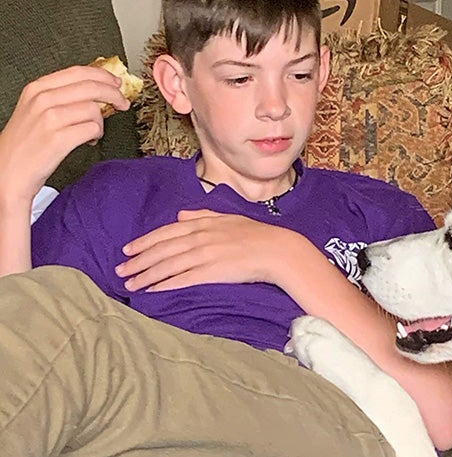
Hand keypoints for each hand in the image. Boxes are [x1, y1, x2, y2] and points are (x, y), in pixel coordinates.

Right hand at [0, 65, 130, 202]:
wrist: (8, 171)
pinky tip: (88, 141)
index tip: (117, 82)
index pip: (79, 72)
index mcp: (37, 88)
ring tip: (91, 132)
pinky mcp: (59, 139)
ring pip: (94, 109)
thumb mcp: (35, 109)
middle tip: (123, 104)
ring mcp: (50, 119)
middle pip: (92, 87)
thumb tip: (96, 90)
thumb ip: (61, 96)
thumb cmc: (25, 143)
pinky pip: (93, 129)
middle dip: (114, 94)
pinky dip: (96, 136)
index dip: (103, 76)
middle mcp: (43, 99)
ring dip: (100, 123)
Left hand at [115, 209, 294, 291]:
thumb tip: (180, 215)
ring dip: (146, 276)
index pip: (166, 232)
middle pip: (161, 250)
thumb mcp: (227, 218)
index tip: (128, 250)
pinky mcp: (211, 272)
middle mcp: (199, 238)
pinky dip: (164, 285)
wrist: (276, 249)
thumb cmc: (255, 234)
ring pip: (167, 265)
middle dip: (138, 261)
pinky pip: (182, 280)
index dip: (144, 242)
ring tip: (130, 284)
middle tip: (120, 271)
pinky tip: (152, 291)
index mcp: (202, 224)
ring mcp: (204, 255)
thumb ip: (202, 216)